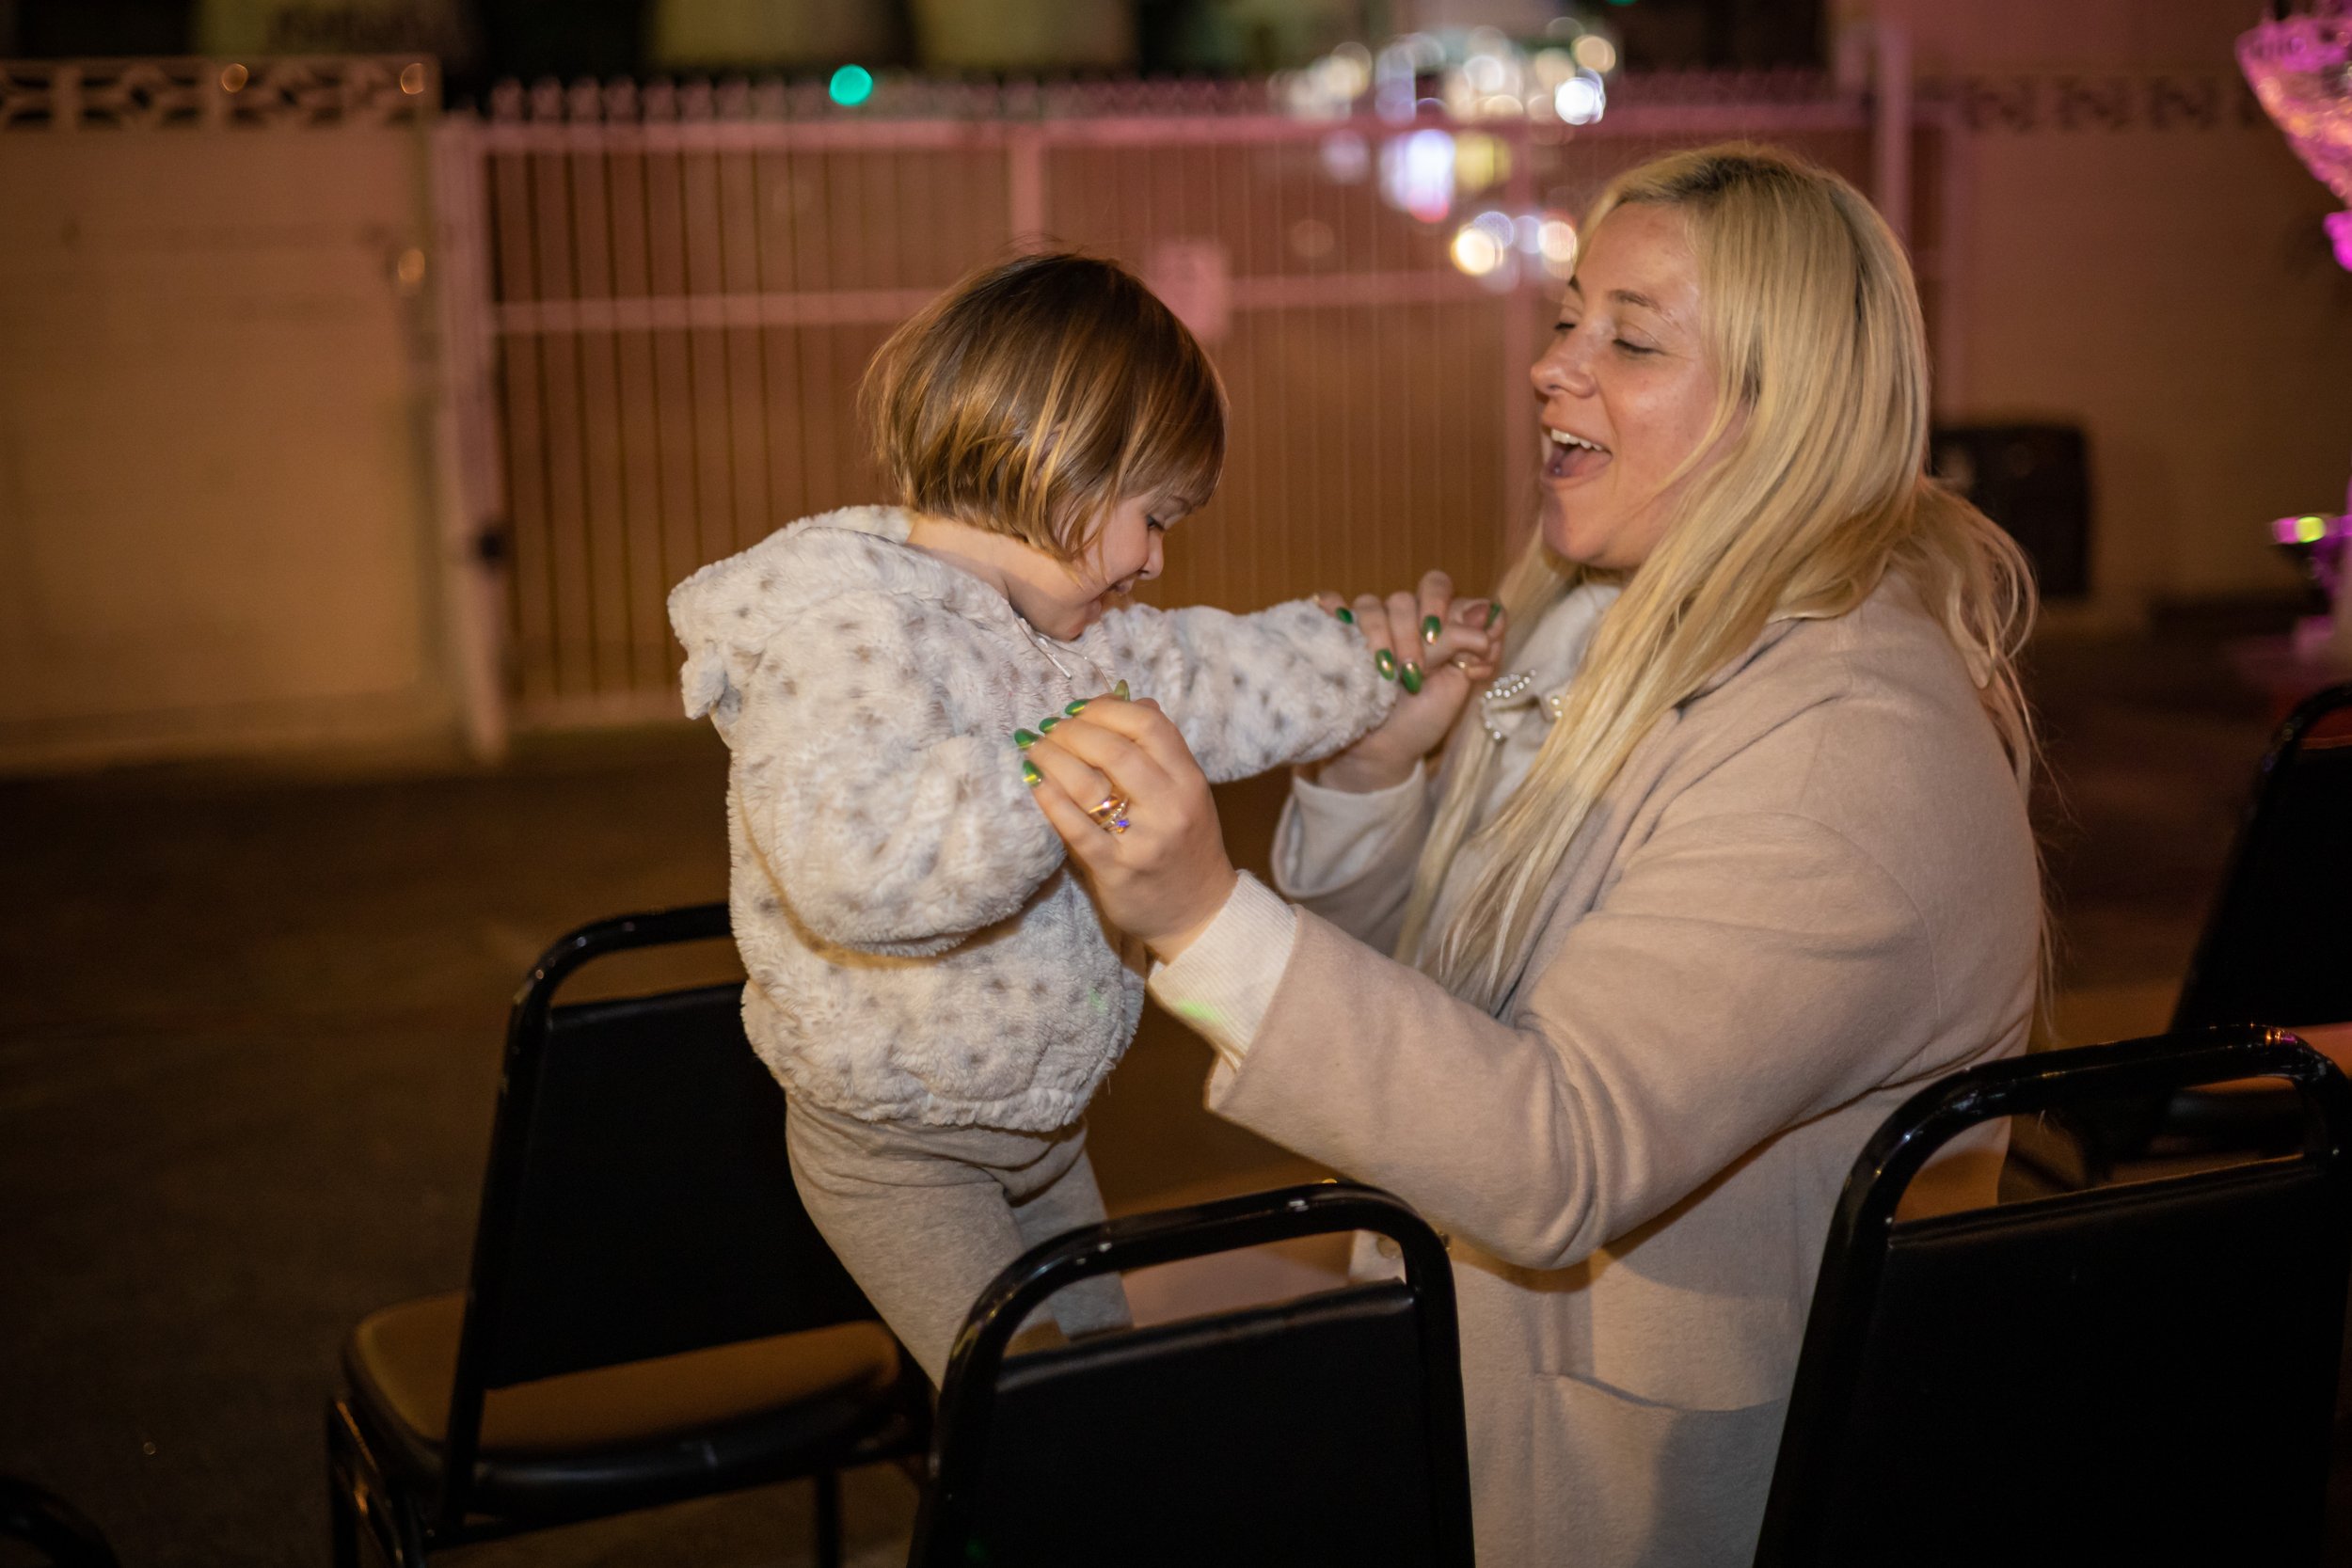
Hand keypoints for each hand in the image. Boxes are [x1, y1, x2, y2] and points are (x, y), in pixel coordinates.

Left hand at [1022, 694, 1239, 961]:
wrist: (1197, 914)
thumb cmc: (1185, 845)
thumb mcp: (1187, 792)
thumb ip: (1159, 749)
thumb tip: (1123, 698)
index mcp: (1189, 780)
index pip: (1149, 724)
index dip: (1107, 708)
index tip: (1079, 709)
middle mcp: (1171, 806)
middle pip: (1114, 749)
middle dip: (1073, 731)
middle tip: (1050, 729)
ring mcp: (1143, 840)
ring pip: (1089, 785)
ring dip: (1053, 759)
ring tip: (1035, 750)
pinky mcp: (1116, 870)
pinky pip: (1075, 828)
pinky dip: (1050, 799)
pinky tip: (1036, 784)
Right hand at [1313, 570, 1504, 791]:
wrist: (1382, 751)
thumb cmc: (1423, 717)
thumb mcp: (1457, 683)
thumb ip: (1473, 645)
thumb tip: (1493, 611)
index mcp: (1433, 622)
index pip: (1436, 588)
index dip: (1442, 606)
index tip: (1446, 641)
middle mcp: (1400, 619)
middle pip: (1403, 598)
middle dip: (1411, 632)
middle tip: (1415, 669)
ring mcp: (1366, 627)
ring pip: (1369, 605)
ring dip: (1380, 636)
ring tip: (1386, 673)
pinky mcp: (1337, 636)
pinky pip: (1329, 605)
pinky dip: (1334, 610)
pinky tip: (1343, 628)